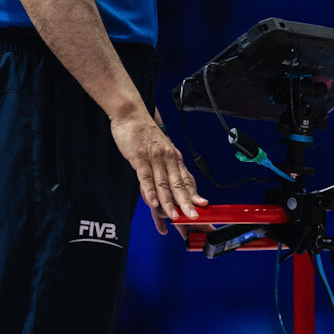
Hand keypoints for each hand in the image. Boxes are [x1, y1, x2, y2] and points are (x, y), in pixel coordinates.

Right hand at [110, 108, 205, 233]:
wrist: (131, 115)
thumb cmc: (145, 135)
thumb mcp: (162, 152)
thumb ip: (168, 170)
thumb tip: (174, 189)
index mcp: (175, 159)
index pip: (187, 181)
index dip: (194, 197)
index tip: (202, 210)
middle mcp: (168, 159)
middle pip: (179, 185)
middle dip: (187, 204)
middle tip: (194, 218)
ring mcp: (154, 158)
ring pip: (163, 183)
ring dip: (169, 202)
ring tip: (174, 216)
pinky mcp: (139, 157)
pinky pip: (145, 176)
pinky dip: (150, 190)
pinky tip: (153, 202)